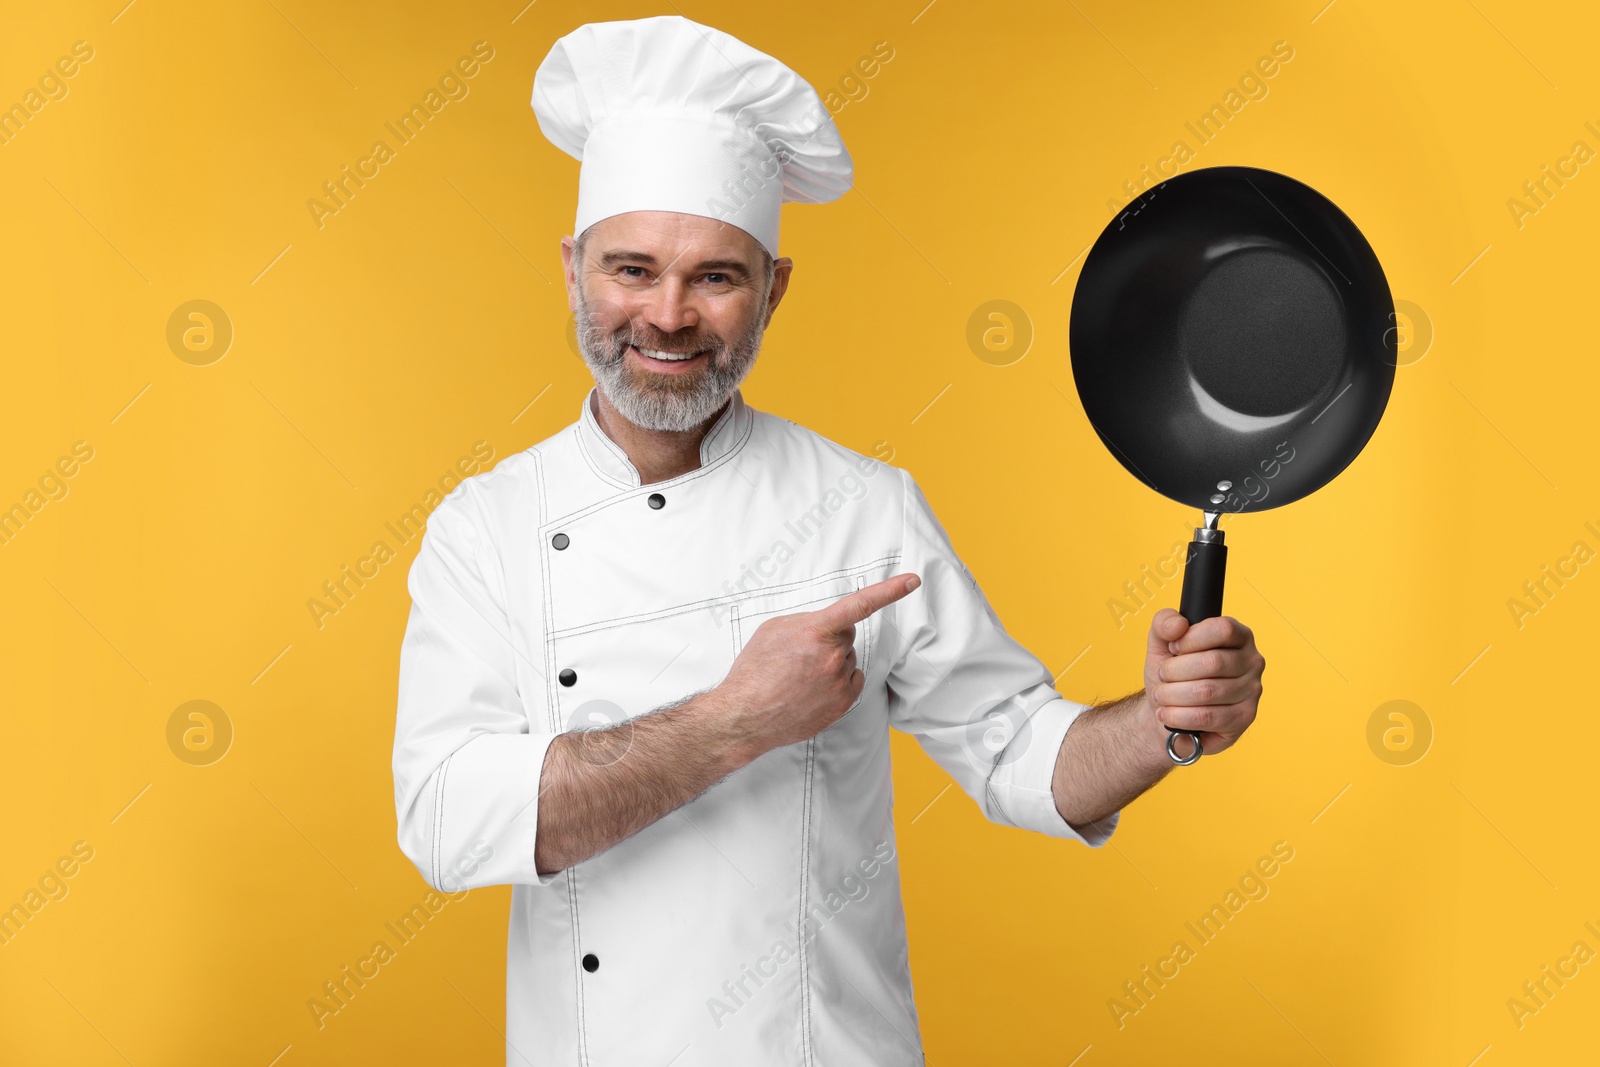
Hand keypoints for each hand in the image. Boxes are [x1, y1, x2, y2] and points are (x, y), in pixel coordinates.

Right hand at [716, 574, 920, 756]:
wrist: (745, 716)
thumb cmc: (754, 671)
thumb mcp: (773, 630)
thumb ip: (806, 621)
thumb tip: (825, 625)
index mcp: (816, 631)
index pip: (860, 604)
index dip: (890, 590)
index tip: (912, 581)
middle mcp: (832, 656)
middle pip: (846, 636)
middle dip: (830, 639)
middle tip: (801, 654)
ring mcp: (839, 682)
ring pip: (848, 660)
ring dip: (831, 663)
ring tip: (800, 676)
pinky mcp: (842, 704)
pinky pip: (852, 682)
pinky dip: (838, 682)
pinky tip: (812, 689)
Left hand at [1143, 608, 1263, 757]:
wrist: (1168, 709)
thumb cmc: (1172, 674)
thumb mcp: (1161, 642)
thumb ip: (1164, 622)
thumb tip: (1178, 625)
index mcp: (1238, 635)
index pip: (1223, 629)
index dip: (1191, 639)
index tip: (1173, 648)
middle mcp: (1252, 661)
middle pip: (1213, 662)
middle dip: (1175, 670)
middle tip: (1161, 676)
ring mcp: (1251, 691)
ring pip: (1207, 691)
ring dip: (1172, 694)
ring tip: (1160, 695)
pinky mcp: (1243, 718)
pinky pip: (1207, 717)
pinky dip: (1179, 716)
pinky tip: (1166, 714)